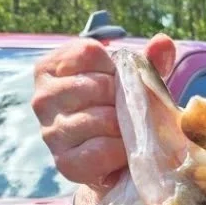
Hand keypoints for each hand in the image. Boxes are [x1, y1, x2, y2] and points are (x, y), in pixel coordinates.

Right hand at [31, 32, 176, 193]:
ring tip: (126, 131)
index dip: (116, 68)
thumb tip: (163, 42)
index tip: (119, 82)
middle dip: (123, 99)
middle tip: (128, 112)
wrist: (117, 161)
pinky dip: (120, 151)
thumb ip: (147, 61)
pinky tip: (122, 151)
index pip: (89, 52)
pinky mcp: (64, 162)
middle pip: (97, 86)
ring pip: (101, 119)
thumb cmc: (120, 112)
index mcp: (50, 69)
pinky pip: (101, 150)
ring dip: (125, 127)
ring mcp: (50, 131)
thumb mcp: (133, 82)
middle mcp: (42, 98)